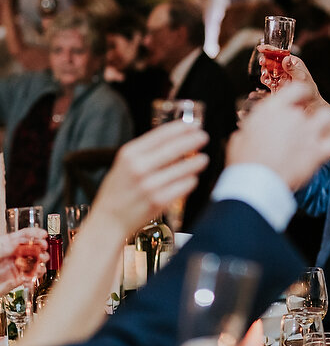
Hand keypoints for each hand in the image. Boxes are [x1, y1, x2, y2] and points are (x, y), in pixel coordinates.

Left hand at [0, 229, 48, 292]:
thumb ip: (6, 248)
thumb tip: (20, 244)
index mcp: (7, 245)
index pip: (24, 235)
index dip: (35, 233)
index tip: (43, 234)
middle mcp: (15, 254)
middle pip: (34, 247)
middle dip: (41, 247)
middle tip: (42, 249)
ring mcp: (19, 266)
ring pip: (37, 261)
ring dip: (42, 261)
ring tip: (40, 262)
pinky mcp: (21, 278)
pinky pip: (34, 275)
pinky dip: (37, 274)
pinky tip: (34, 273)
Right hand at [91, 121, 209, 232]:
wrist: (108, 221)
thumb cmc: (119, 192)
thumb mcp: (124, 165)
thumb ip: (145, 153)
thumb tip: (174, 139)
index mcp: (129, 154)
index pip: (160, 134)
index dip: (180, 128)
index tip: (193, 125)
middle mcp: (138, 167)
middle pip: (174, 148)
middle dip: (192, 140)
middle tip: (204, 137)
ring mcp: (149, 185)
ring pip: (183, 168)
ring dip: (196, 162)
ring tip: (202, 159)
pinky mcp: (159, 201)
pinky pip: (183, 186)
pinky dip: (190, 181)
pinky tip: (192, 179)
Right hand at [227, 82, 329, 189]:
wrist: (256, 182)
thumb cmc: (245, 162)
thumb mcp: (240, 139)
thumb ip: (250, 130)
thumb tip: (249, 132)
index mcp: (272, 109)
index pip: (295, 89)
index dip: (299, 94)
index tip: (298, 100)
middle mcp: (293, 117)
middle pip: (306, 109)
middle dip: (302, 119)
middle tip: (295, 132)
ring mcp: (307, 133)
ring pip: (326, 117)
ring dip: (323, 124)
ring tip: (317, 134)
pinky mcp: (318, 151)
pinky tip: (329, 149)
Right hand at [257, 46, 321, 100]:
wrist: (309, 104)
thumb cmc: (309, 89)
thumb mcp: (302, 77)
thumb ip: (293, 69)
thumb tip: (286, 59)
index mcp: (293, 62)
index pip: (280, 53)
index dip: (270, 50)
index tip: (262, 48)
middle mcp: (285, 67)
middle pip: (271, 60)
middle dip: (265, 60)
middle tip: (262, 62)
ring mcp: (280, 75)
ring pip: (267, 69)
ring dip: (264, 70)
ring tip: (265, 73)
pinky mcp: (276, 84)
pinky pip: (267, 79)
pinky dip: (265, 79)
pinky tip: (267, 81)